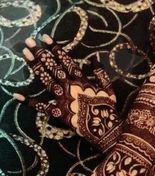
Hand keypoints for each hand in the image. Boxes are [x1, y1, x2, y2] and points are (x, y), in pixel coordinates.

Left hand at [14, 35, 121, 151]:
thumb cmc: (107, 110)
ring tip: (25, 55)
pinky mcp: (59, 113)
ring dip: (36, 67)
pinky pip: (43, 107)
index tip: (46, 38)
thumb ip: (101, 74)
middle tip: (29, 43)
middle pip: (54, 68)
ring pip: (47, 81)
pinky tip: (17, 95)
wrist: (104, 130)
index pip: (67, 62)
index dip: (56, 49)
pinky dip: (30, 102)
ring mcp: (63, 100)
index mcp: (82, 81)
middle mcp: (70, 87)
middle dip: (41, 54)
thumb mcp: (109, 90)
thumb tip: (94, 59)